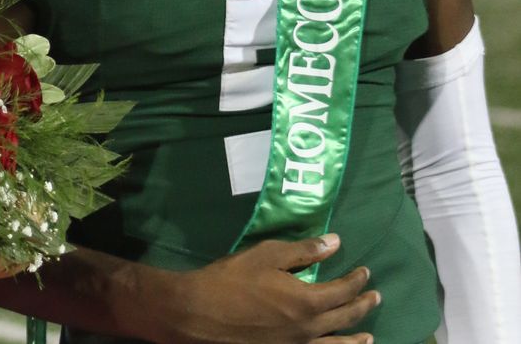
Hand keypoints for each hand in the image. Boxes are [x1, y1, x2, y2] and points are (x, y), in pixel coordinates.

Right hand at [159, 234, 380, 343]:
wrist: (201, 314)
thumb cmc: (232, 279)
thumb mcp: (266, 256)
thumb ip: (303, 251)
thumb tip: (335, 243)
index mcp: (307, 301)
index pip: (342, 290)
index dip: (356, 281)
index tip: (366, 272)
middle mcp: (309, 329)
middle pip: (344, 317)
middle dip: (362, 306)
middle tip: (376, 297)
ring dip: (356, 339)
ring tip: (369, 337)